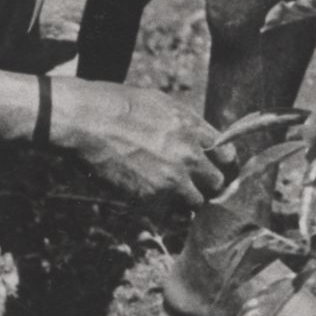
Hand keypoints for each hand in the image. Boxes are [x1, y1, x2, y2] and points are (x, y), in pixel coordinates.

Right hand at [48, 78, 232, 209]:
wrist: (87, 121)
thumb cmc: (119, 105)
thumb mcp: (161, 104)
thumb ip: (187, 125)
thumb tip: (199, 140)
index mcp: (194, 130)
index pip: (228, 156)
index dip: (224, 165)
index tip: (218, 170)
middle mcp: (189, 157)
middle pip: (216, 183)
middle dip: (207, 185)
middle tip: (195, 185)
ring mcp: (170, 180)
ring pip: (194, 203)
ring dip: (185, 200)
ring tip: (169, 192)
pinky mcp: (149, 198)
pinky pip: (166, 211)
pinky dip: (160, 207)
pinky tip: (146, 194)